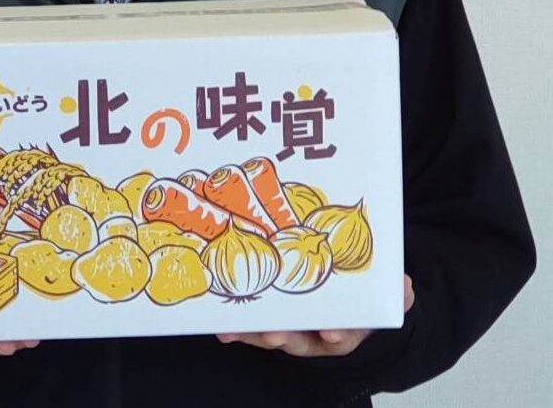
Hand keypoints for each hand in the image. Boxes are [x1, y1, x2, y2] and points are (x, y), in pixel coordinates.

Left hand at [217, 275, 414, 356]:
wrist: (348, 305)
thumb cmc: (362, 302)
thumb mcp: (387, 296)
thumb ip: (398, 294)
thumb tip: (404, 286)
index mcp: (345, 331)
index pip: (343, 336)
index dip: (338, 335)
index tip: (333, 334)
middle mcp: (315, 336)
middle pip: (300, 341)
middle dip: (287, 338)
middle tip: (275, 335)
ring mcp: (292, 330)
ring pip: (272, 335)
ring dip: (253, 334)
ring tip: (235, 330)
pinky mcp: (271, 321)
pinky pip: (253, 327)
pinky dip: (239, 328)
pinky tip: (221, 327)